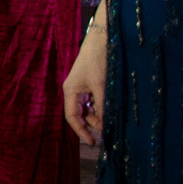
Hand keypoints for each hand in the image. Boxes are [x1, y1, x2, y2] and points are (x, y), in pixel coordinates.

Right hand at [64, 21, 107, 145]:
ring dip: (99, 115)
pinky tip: (110, 109)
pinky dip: (101, 107)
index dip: (81, 131)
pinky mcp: (91, 85)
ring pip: (89, 109)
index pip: (72, 117)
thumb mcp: (100, 85)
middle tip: (109, 128)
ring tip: (112, 119)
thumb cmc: (96, 61)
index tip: (93, 142)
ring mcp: (82, 88)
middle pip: (81, 114)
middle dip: (93, 123)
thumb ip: (102, 105)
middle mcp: (74, 91)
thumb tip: (105, 123)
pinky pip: (94, 101)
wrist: (101, 41)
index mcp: (70, 91)